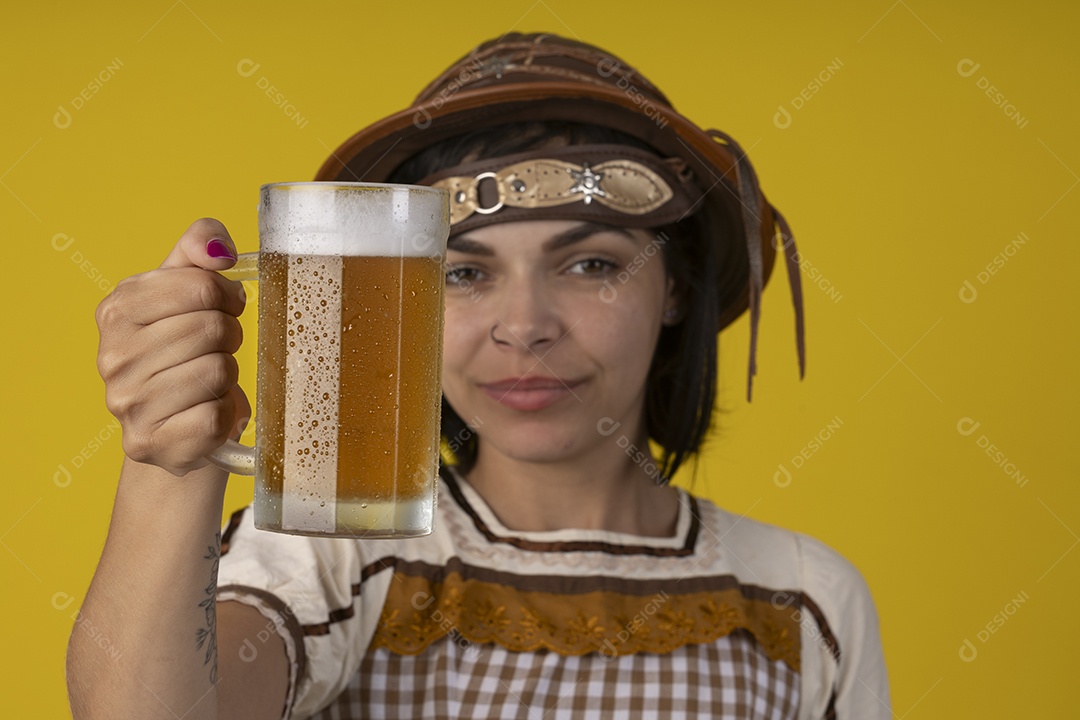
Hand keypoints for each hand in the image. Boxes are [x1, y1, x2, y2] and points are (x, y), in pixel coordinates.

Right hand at [96, 219, 250, 475]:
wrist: (175, 426)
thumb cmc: (186, 349)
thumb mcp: (186, 288)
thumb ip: (200, 246)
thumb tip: (219, 249)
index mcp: (117, 309)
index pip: (201, 286)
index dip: (227, 297)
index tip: (225, 308)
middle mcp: (112, 356)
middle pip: (213, 328)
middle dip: (230, 338)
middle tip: (217, 349)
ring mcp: (126, 403)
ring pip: (218, 371)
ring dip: (228, 375)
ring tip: (209, 381)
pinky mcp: (148, 443)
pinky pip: (215, 417)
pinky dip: (226, 414)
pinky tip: (207, 412)